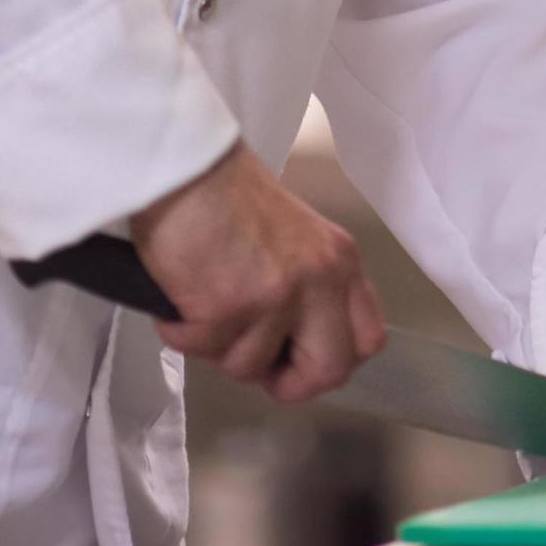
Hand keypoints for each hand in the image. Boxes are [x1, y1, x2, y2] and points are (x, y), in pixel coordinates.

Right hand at [131, 146, 385, 403]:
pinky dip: (180, 331)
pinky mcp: (227, 306)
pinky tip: (178, 295)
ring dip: (216, 346)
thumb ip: (307, 289)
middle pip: (329, 371)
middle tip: (249, 357)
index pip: (367, 340)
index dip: (330, 363)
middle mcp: (320, 280)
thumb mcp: (294, 240)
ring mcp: (276, 296)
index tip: (295, 358)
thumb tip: (289, 346)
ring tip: (200, 300)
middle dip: (286, 381)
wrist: (182, 164)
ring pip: (250, 366)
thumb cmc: (226, 196)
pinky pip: (199, 349)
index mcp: (340, 262)